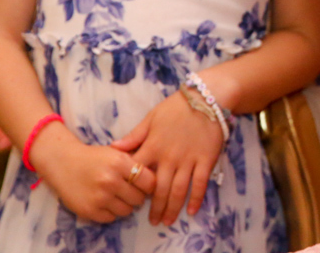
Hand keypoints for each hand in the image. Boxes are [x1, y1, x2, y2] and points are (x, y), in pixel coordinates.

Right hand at [32, 128, 155, 222]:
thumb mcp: (116, 152)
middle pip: (139, 199)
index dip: (149, 185)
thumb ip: (135, 163)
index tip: (145, 184)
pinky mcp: (89, 210)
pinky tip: (105, 201)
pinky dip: (111, 212)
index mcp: (120, 162)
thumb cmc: (93, 157)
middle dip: (137, 195)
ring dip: (125, 205)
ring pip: (127, 211)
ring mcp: (100, 197)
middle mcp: (110, 180)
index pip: (149, 182)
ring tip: (116, 195)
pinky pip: (111, 218)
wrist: (63, 162)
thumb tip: (158, 177)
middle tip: (129, 190)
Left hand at [111, 90, 222, 225]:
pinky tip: (191, 211)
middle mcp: (169, 157)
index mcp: (153, 146)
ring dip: (172, 208)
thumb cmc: (176, 107)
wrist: (206, 97)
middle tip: (152, 222)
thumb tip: (113, 147)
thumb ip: (134, 136)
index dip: (133, 187)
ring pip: (178, 190)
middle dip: (155, 207)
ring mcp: (188, 160)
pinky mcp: (205, 160)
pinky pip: (200, 183)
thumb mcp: (151, 118)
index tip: (131, 198)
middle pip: (159, 189)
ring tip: (167, 221)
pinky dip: (196, 199)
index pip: (138, 173)